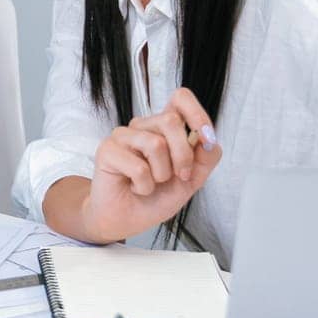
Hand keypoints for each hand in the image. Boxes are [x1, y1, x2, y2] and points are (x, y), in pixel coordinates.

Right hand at [81, 87, 223, 242]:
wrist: (128, 220)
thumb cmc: (156, 197)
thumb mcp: (191, 180)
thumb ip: (205, 158)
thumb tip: (210, 140)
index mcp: (164, 128)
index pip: (180, 98)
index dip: (196, 113)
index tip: (206, 138)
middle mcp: (143, 126)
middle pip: (171, 121)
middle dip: (183, 156)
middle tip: (179, 176)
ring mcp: (123, 136)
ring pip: (155, 143)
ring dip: (161, 175)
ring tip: (151, 183)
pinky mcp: (108, 150)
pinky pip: (138, 166)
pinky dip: (144, 185)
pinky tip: (135, 187)